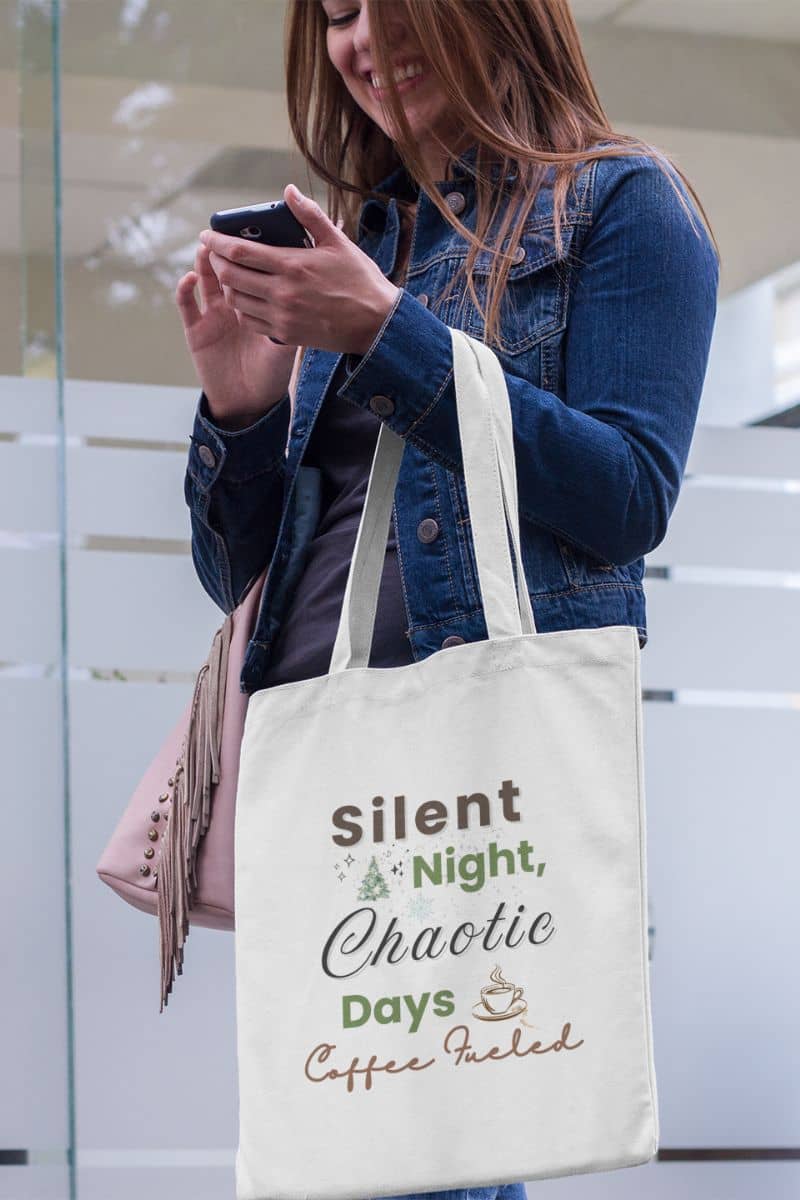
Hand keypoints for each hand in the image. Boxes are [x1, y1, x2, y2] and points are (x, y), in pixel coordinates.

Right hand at [175, 237, 299, 427]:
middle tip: (225, 230)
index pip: (250, 270)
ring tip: (207, 246)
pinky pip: (186, 305)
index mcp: (255, 302)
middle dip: (225, 250)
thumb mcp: (288, 344)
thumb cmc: (272, 374)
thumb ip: (294, 318)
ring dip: (204, 261)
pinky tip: (190, 277)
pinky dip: (185, 289)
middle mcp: (232, 305)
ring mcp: (212, 316)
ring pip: (205, 280)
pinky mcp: (195, 330)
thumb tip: (313, 291)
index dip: (248, 251)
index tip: (252, 230)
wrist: (251, 403)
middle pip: (227, 269)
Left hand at [197, 183, 400, 355]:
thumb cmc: (360, 280)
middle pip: (231, 276)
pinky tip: (245, 298)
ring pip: (237, 301)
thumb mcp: (338, 243)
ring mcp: (282, 316)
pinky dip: (241, 309)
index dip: (217, 242)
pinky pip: (250, 322)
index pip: (240, 252)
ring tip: (228, 274)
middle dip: (216, 263)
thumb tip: (288, 191)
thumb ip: (310, 216)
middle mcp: (282, 292)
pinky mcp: (286, 334)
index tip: (206, 235)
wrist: (376, 323)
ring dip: (227, 286)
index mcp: (292, 265)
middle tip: (214, 254)